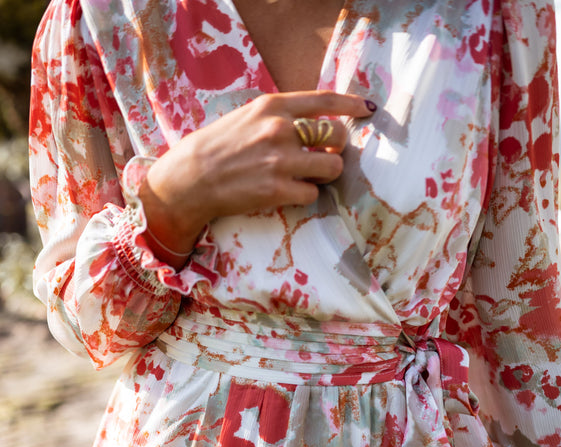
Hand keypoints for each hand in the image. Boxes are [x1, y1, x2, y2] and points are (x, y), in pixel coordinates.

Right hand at [139, 90, 373, 267]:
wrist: (190, 178)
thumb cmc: (217, 148)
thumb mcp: (247, 117)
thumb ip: (280, 117)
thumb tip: (314, 126)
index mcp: (273, 106)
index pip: (325, 101)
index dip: (352, 105)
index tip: (368, 109)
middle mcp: (280, 129)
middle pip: (336, 136)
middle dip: (335, 149)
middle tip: (320, 158)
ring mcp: (280, 160)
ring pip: (332, 167)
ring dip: (324, 174)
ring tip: (305, 178)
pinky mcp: (277, 190)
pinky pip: (313, 194)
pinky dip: (306, 196)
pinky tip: (288, 193)